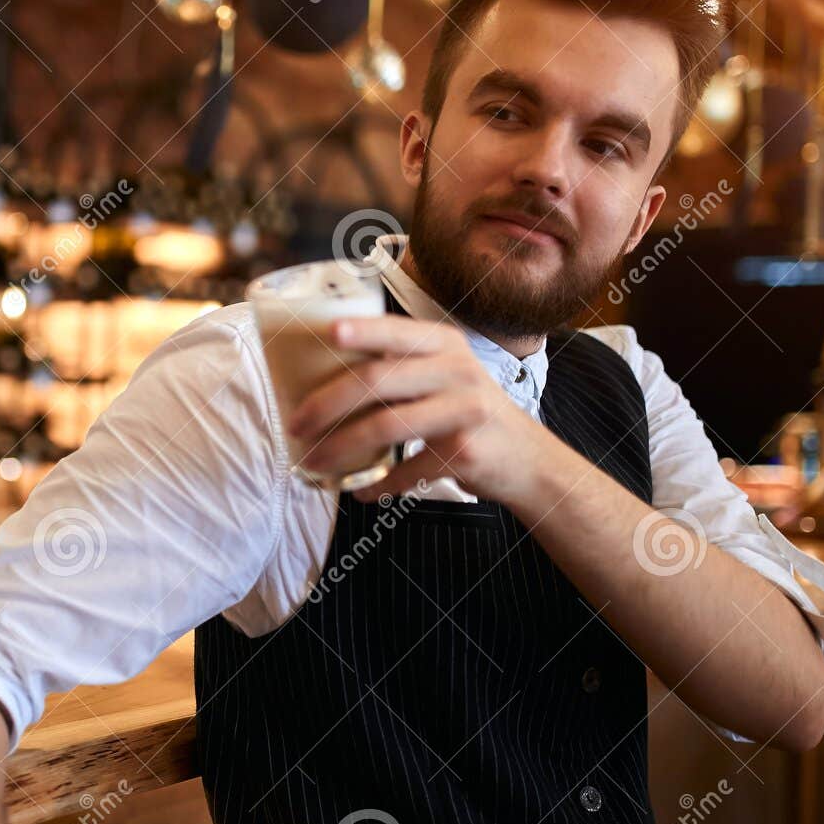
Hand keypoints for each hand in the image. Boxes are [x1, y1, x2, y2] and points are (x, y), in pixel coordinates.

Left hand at [287, 315, 559, 506]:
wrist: (527, 459)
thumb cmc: (468, 413)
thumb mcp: (446, 376)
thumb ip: (402, 369)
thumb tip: (323, 378)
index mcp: (445, 345)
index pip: (397, 332)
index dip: (363, 331)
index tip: (328, 333)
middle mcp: (457, 371)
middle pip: (377, 380)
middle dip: (326, 404)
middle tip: (295, 424)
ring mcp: (463, 410)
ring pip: (385, 426)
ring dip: (340, 448)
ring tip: (313, 462)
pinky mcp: (463, 451)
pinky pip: (406, 469)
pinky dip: (379, 485)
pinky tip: (362, 492)